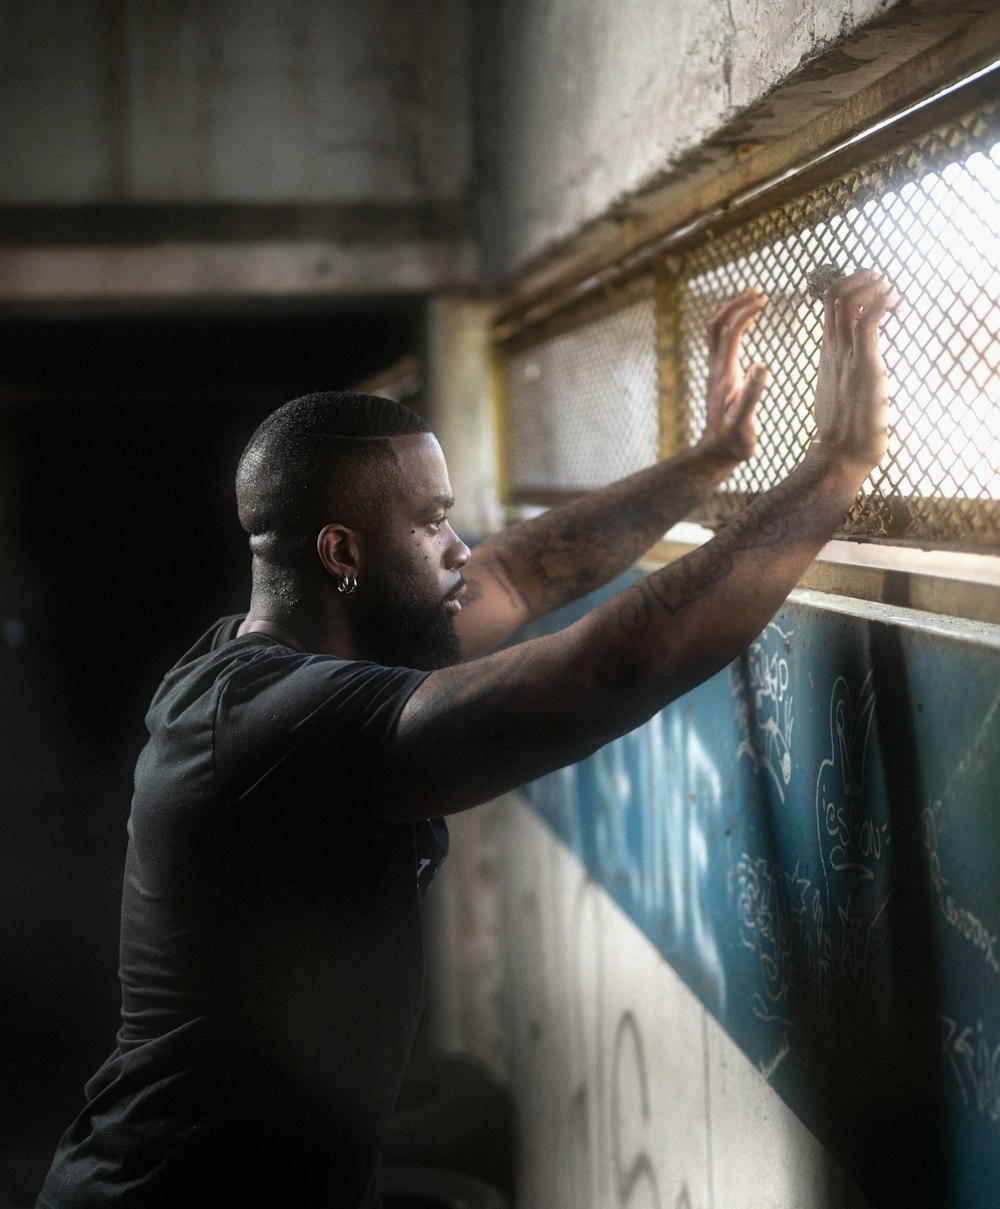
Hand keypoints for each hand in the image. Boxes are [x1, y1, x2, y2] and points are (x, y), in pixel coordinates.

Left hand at [698, 287, 769, 461]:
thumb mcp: (745, 422)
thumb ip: (752, 394)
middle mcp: (716, 368)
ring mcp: (716, 370)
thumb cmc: (734, 441)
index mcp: (724, 375)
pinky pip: (723, 342)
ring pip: (716, 331)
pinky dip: (735, 325)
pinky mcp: (720, 375)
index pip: (730, 333)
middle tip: (757, 290)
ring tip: (754, 298)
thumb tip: (761, 365)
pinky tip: (749, 323)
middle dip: (734, 304)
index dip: (745, 313)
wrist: (718, 452)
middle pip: (716, 325)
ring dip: (732, 311)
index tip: (764, 300)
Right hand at [812, 269, 895, 474]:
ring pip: (847, 303)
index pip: (829, 308)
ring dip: (869, 286)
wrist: (840, 454)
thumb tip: (854, 376)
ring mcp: (846, 358)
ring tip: (887, 288)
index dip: (847, 290)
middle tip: (880, 281)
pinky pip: (868, 322)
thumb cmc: (844, 430)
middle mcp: (834, 351)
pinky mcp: (863, 366)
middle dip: (858, 279)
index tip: (871, 292)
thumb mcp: (838, 394)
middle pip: (834, 297)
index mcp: (827, 356)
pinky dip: (881, 303)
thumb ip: (842, 378)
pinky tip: (893, 303)